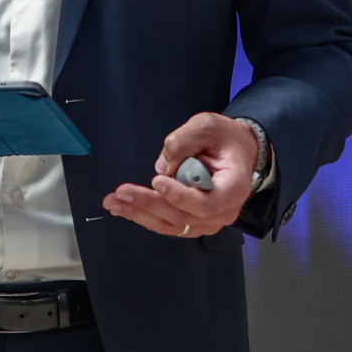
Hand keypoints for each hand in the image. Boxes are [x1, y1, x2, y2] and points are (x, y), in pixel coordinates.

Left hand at [102, 112, 258, 237]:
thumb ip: (185, 140)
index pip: (206, 203)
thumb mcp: (207, 126)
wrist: (237, 151)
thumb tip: (163, 166)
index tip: (156, 181)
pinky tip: (124, 208)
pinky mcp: (194, 222)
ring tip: (114, 203)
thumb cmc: (225, 137)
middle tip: (121, 193)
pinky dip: (146, 216)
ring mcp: (209, 221)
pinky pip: (169, 224)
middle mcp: (223, 212)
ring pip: (172, 225)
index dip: (180, 196)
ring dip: (141, 214)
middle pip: (182, 217)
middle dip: (148, 204)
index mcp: (233, 188)